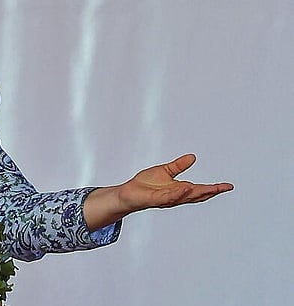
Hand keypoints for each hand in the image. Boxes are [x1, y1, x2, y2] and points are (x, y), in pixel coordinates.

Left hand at [83, 153, 233, 229]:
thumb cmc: (146, 184)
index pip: (200, 189)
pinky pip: (168, 197)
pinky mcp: (154, 199)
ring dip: (195, 192)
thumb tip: (193, 157)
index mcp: (179, 190)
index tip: (228, 186)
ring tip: (209, 188)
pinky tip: (184, 188)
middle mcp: (175, 196)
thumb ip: (178, 165)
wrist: (128, 193)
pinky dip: (176, 193)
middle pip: (196, 195)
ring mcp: (166, 199)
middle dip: (211, 192)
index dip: (214, 188)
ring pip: (184, 197)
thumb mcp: (165, 171)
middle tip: (224, 188)